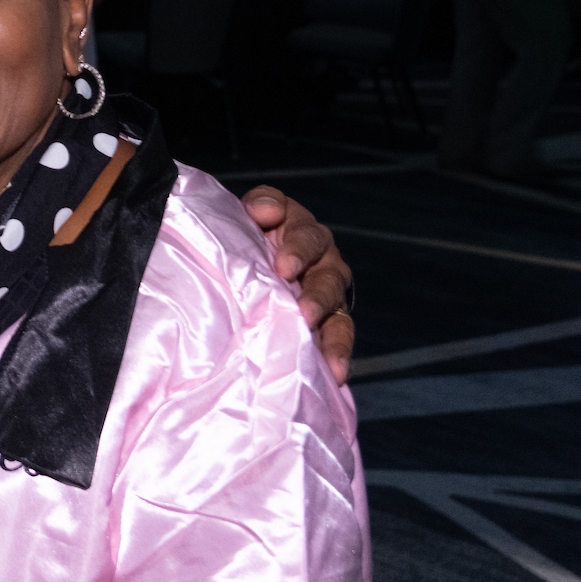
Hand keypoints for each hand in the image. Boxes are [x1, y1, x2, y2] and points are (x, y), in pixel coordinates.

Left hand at [240, 186, 352, 383]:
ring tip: (329, 359)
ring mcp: (328, 298)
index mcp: (304, 233)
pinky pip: (337, 341)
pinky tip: (335, 377)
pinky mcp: (327, 326)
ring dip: (334, 337)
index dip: (298, 250)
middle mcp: (324, 264)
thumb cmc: (249, 233)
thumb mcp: (252, 212)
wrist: (241, 261)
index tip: (283, 266)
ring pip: (339, 316)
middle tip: (305, 313)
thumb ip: (261, 204)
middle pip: (328, 279)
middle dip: (317, 297)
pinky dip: (338, 358)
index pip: (307, 237)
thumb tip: (265, 210)